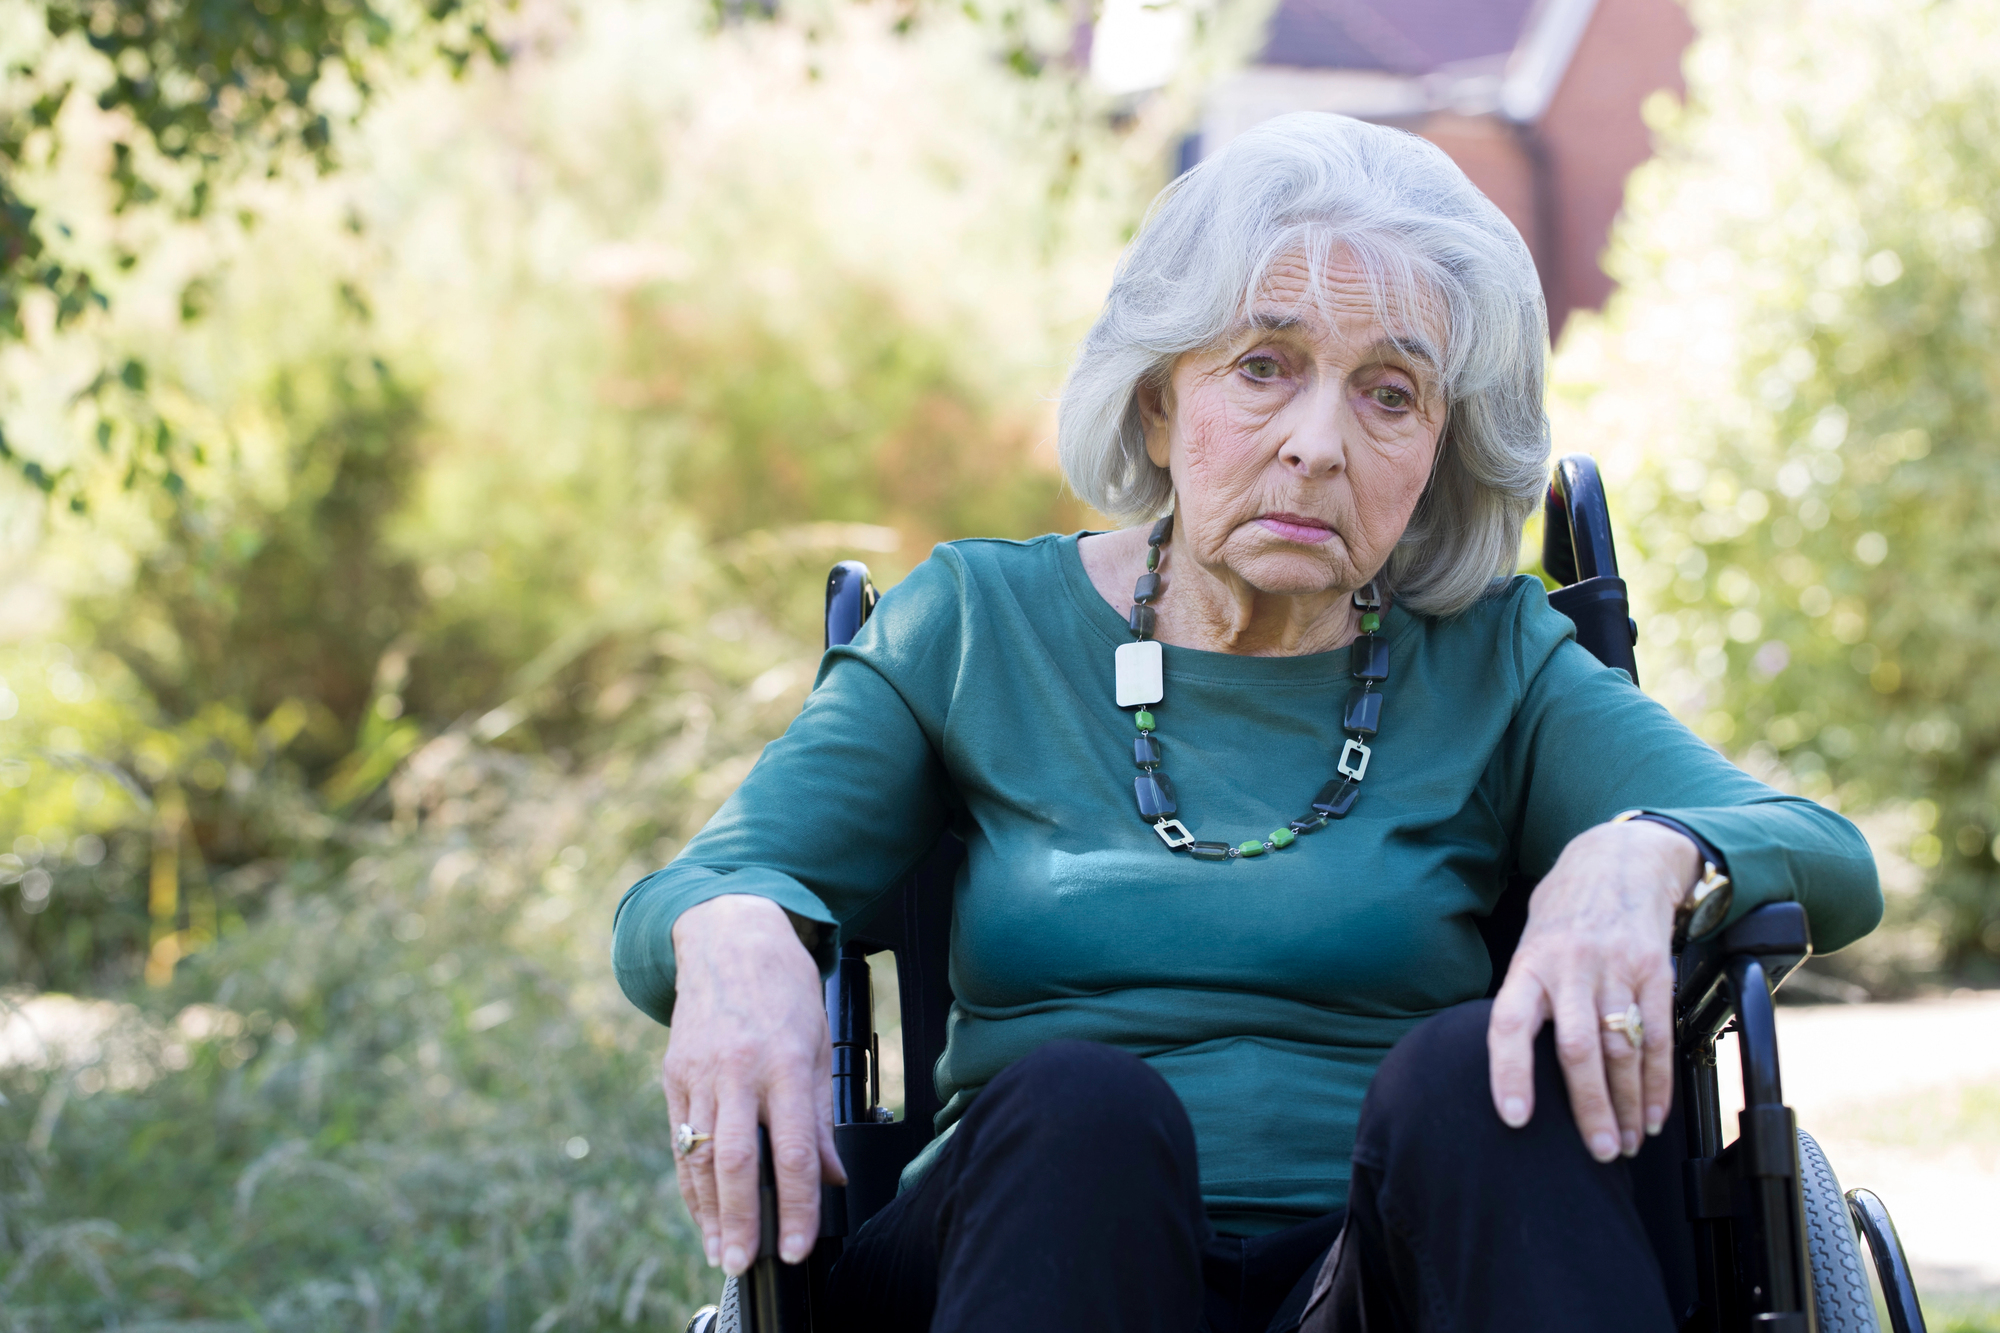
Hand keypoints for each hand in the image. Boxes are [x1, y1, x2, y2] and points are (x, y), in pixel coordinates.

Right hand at [664, 894, 845, 1274]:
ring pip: (701, 1156)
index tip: (798, 1246)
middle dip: (742, 1221)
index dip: (798, 1205)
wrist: (727, 935)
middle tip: (746, 1263)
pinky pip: (681, 1139)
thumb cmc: (782, 986)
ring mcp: (700, 1074)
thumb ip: (820, 1116)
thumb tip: (832, 1176)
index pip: (794, 1150)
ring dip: (709, 1212)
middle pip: (738, 1162)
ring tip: (721, 1252)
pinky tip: (700, 1211)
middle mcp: (738, 1071)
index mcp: (783, 1063)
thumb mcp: (815, 1042)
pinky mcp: (674, 1075)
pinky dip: (690, 1181)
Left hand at [1486, 820, 1696, 1160]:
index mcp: (1529, 964)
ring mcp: (1616, 969)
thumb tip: (1514, 1062)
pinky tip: (1653, 1113)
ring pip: (1622, 1049)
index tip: (1513, 1117)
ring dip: (1627, 1105)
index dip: (1509, 1072)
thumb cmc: (1566, 910)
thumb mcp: (1531, 942)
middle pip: (1577, 1049)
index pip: (1509, 1022)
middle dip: (1588, 1108)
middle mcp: (1570, 968)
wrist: (1621, 858)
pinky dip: (1657, 1082)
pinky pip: (1659, 1035)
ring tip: (1626, 1144)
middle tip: (1596, 1153)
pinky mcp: (1655, 971)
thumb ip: (1527, 995)